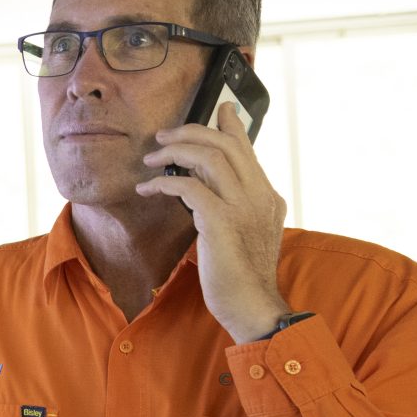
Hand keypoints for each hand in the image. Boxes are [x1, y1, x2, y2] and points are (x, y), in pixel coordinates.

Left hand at [137, 104, 287, 340]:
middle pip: (226, 144)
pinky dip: (164, 182)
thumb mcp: (245, 233)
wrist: (252, 307)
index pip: (248, 149)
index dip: (231, 126)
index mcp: (267, 196)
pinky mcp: (221, 222)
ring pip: (210, 157)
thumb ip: (235, 206)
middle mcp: (260, 196)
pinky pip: (189, 186)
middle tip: (162, 137)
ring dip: (174, 151)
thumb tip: (206, 185)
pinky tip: (148, 188)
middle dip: (190, 132)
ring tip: (150, 159)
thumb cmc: (242, 276)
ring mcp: (243, 207)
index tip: (220, 109)